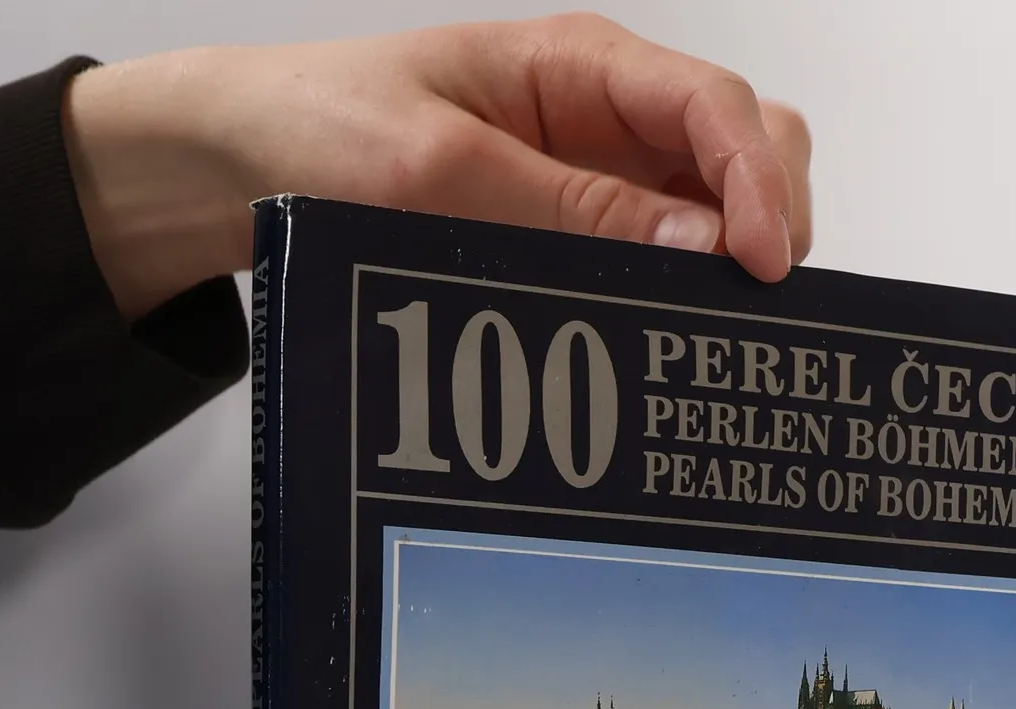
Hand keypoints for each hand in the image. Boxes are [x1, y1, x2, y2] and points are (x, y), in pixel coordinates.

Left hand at [64, 13, 812, 319]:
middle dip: (767, 219)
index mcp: (581, 64)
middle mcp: (609, 115)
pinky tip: (667, 338)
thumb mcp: (439, 172)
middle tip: (749, 308)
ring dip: (732, 265)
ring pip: (719, 207)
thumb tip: (697, 247)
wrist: (247, 156)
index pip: (715, 106)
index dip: (757, 183)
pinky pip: (662, 257)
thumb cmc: (324, 127)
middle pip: (747, 145)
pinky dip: (684, 296)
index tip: (763, 265)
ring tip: (711, 334)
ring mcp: (601, 176)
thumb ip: (570, 212)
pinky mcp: (580, 232)